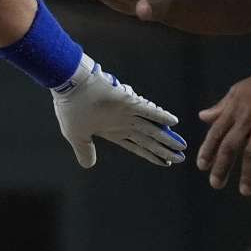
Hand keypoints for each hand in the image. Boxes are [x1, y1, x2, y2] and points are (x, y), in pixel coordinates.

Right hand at [51, 55, 186, 167]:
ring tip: (181, 146)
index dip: (151, 154)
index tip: (164, 162)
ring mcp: (127, 113)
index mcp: (113, 131)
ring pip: (152, 128)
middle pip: (149, 139)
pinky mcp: (127, 102)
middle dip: (164, 149)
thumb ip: (84, 150)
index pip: (137, 146)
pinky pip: (147, 110)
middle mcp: (123, 123)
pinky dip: (160, 115)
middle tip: (180, 158)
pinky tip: (173, 121)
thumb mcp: (76, 135)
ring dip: (166, 137)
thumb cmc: (71, 108)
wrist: (68, 85)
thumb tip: (88, 165)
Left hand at [197, 61, 250, 195]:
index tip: (202, 166)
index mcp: (234, 108)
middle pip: (230, 145)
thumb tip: (202, 117)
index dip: (207, 150)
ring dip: (248, 173)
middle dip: (221, 166)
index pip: (216, 132)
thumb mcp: (239, 91)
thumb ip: (222, 107)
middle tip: (215, 184)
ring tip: (245, 191)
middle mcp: (246, 116)